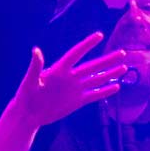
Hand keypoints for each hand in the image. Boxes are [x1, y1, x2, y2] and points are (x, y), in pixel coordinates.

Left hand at [9, 31, 128, 128]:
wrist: (28, 115)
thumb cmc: (25, 96)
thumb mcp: (29, 81)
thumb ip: (35, 67)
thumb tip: (36, 50)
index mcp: (59, 70)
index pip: (75, 54)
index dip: (87, 45)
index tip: (99, 35)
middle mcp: (70, 77)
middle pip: (92, 66)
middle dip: (107, 60)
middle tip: (123, 53)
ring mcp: (75, 89)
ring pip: (96, 79)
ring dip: (110, 74)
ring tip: (124, 67)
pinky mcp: (77, 101)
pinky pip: (94, 95)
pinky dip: (105, 91)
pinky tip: (116, 87)